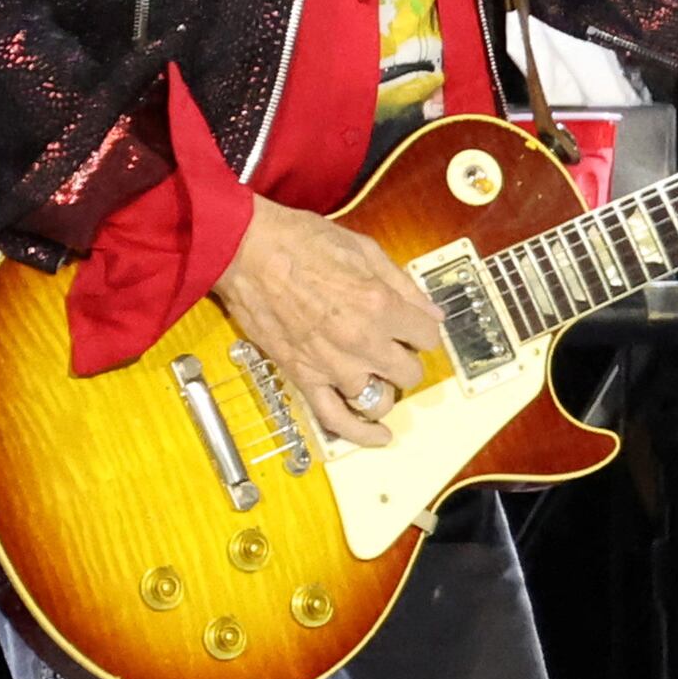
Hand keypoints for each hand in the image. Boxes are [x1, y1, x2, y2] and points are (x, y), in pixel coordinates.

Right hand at [214, 203, 441, 447]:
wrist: (244, 250)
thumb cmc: (298, 242)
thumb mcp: (365, 249)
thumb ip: (404, 285)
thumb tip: (433, 313)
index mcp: (380, 306)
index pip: (427, 337)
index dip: (422, 331)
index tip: (414, 327)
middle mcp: (361, 341)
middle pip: (409, 373)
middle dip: (406, 360)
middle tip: (395, 348)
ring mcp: (332, 364)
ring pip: (379, 399)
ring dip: (383, 388)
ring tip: (378, 375)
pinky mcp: (302, 376)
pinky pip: (336, 419)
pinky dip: (360, 434)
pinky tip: (379, 436)